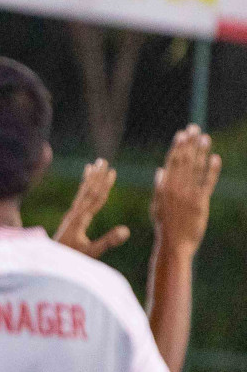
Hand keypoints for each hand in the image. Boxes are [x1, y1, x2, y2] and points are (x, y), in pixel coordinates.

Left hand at [54, 160, 129, 258]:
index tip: (112, 171)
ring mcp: (71, 215)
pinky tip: (85, 184)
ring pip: (82, 193)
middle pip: (88, 190)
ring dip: (90, 179)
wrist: (51, 263)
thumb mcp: (92, 251)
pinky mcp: (70, 219)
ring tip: (94, 164)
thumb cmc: (73, 259)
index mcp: (80, 219)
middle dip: (97, 176)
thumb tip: (126, 230)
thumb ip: (108, 241)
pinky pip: (78, 199)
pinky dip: (83, 189)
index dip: (105, 185)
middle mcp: (74, 214)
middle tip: (103, 160)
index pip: (96, 198)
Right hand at [151, 125, 220, 255]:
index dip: (177, 147)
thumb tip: (160, 170)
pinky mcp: (200, 203)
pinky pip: (207, 183)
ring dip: (200, 152)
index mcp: (163, 188)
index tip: (182, 133)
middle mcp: (176, 188)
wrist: (174, 244)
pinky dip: (212, 170)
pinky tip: (215, 158)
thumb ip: (159, 187)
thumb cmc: (164, 226)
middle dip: (189, 144)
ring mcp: (188, 195)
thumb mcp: (156, 206)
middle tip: (194, 128)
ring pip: (195, 169)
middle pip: (183, 161)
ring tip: (205, 137)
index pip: (171, 162)